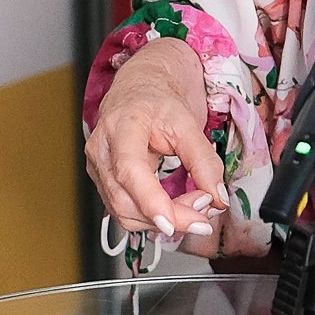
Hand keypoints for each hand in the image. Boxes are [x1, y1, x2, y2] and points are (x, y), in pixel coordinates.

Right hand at [85, 41, 257, 257]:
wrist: (138, 91)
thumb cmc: (157, 102)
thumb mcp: (188, 123)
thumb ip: (205, 161)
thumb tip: (217, 197)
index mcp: (121, 127)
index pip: (128, 171)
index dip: (150, 202)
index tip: (174, 223)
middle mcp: (101, 150)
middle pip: (125, 201)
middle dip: (169, 216)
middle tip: (205, 209)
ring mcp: (97, 168)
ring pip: (124, 213)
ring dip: (163, 220)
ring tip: (194, 205)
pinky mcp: (102, 183)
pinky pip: (125, 212)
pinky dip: (153, 217)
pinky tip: (175, 207)